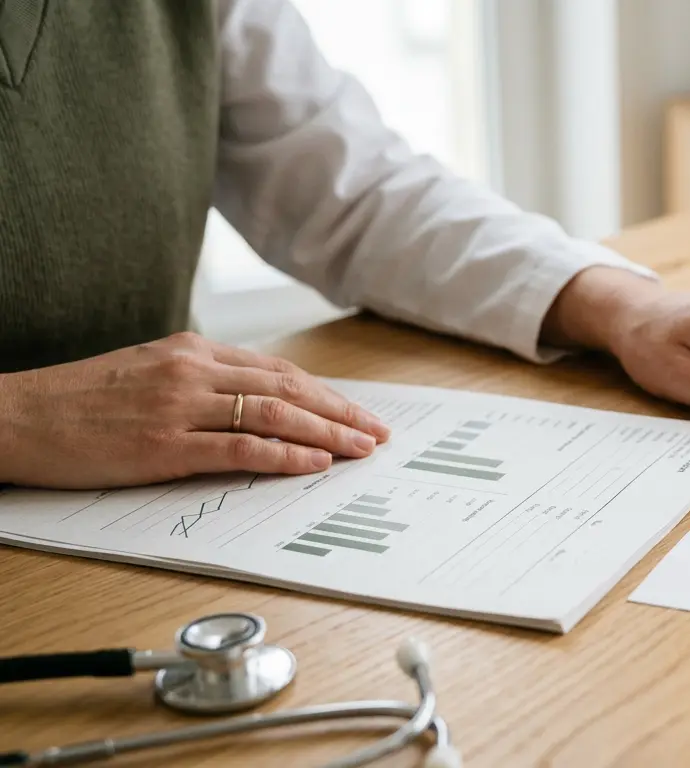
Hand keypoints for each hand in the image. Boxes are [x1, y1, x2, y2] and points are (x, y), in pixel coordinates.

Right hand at [0, 333, 390, 489]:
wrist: (16, 416)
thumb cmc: (80, 400)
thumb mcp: (149, 372)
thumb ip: (202, 381)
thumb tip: (257, 401)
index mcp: (193, 350)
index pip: (280, 370)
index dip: (327, 393)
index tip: (358, 412)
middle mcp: (194, 370)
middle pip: (289, 389)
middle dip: (341, 412)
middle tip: (377, 433)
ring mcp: (180, 406)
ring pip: (274, 415)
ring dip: (327, 434)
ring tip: (360, 450)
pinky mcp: (164, 445)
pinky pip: (239, 448)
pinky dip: (284, 456)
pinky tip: (313, 464)